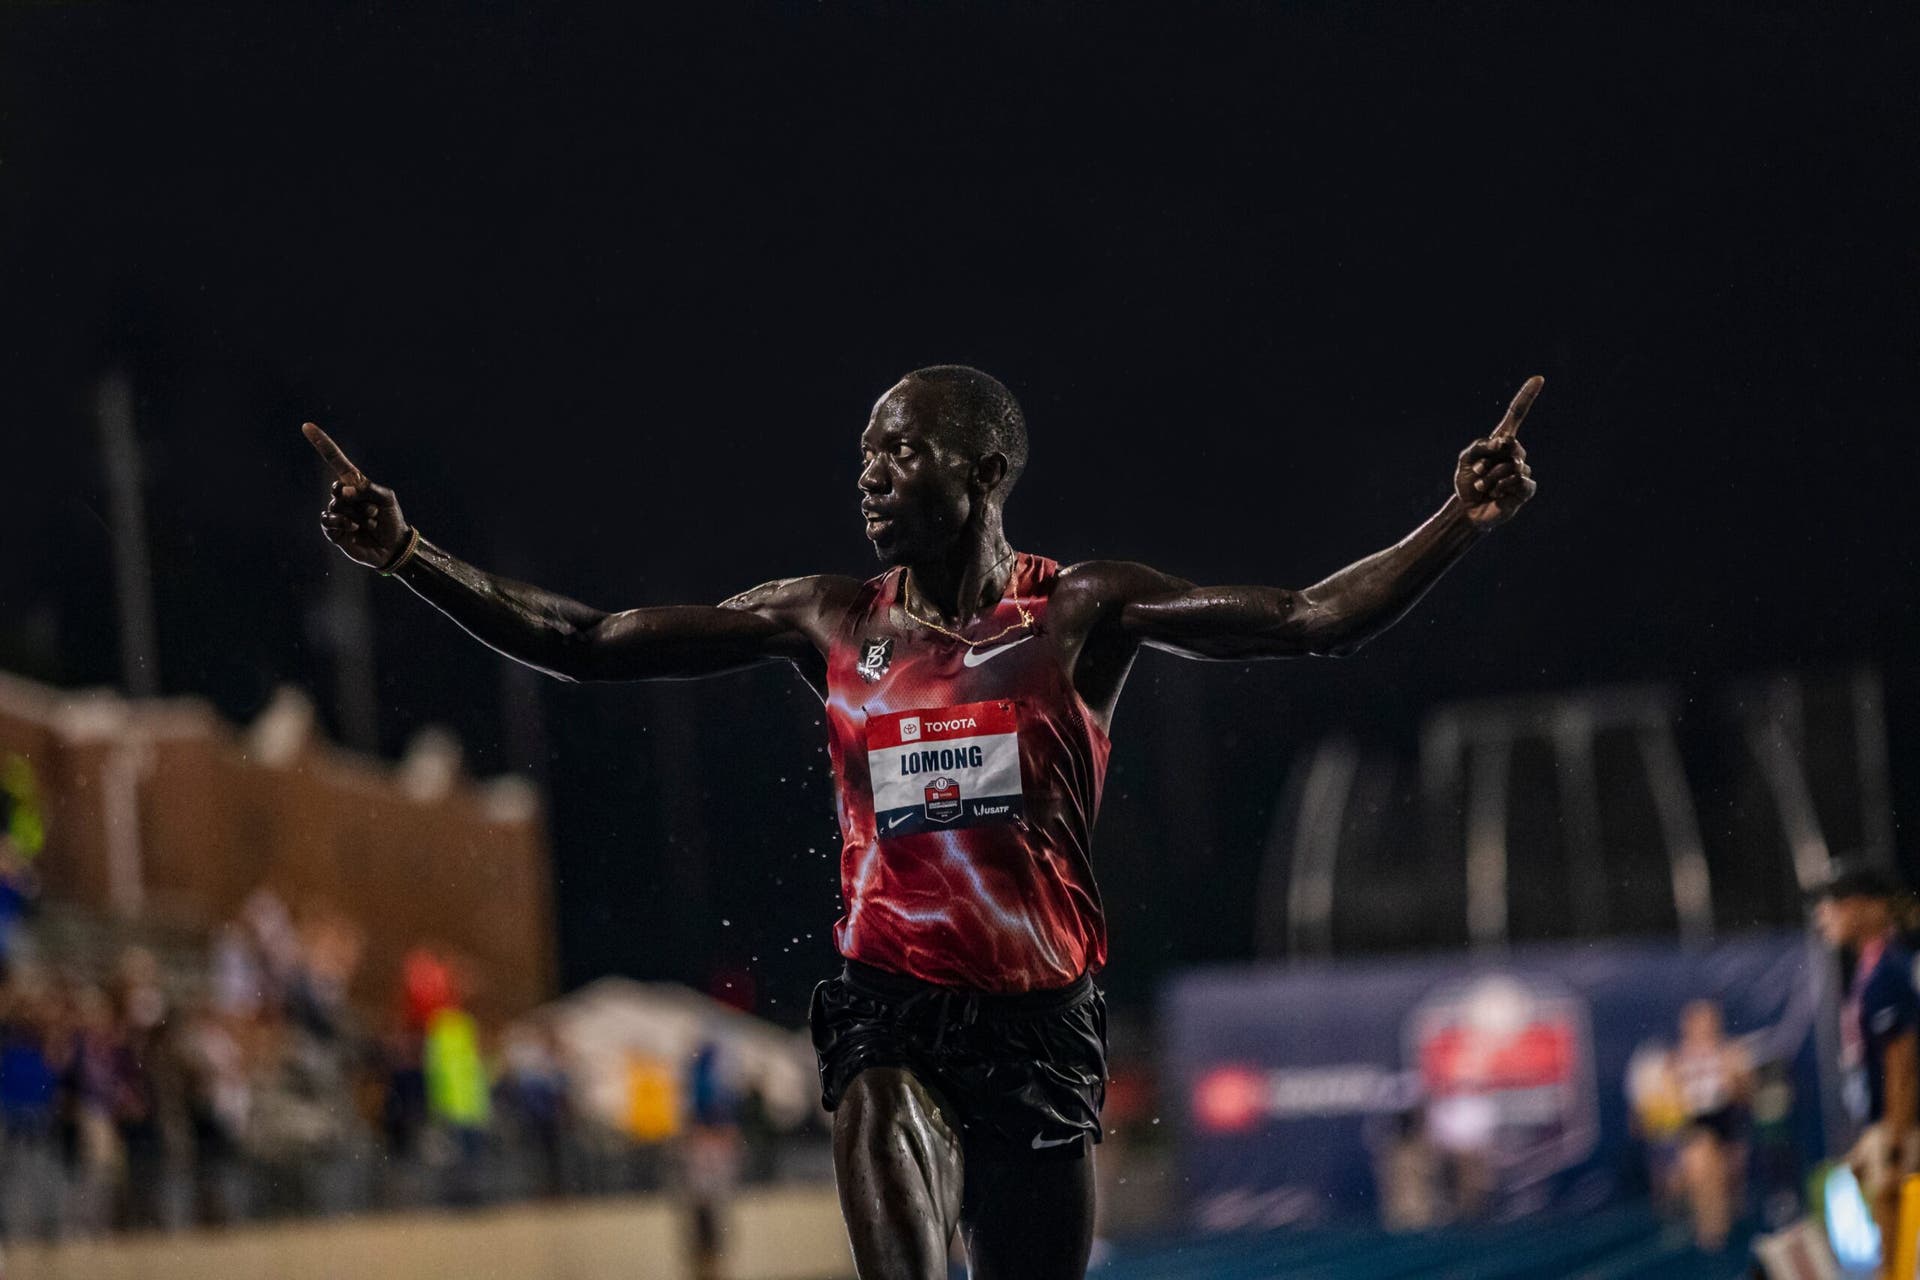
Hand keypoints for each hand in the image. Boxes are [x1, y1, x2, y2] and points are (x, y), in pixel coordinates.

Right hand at [304, 422, 410, 568]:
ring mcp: (336, 513)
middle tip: (373, 510)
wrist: (394, 546)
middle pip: (337, 489)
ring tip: (370, 522)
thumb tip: (343, 490)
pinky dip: (344, 524)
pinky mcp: (333, 531)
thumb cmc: (391, 519)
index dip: (322, 444)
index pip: (335, 461)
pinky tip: (356, 529)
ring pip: (336, 507)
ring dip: (358, 515)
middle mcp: (342, 497)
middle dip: (358, 500)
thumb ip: (368, 488)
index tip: (307, 426)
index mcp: (354, 484)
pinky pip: (329, 522)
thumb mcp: (386, 498)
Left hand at [1454, 376, 1541, 528]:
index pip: (1516, 415)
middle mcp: (1515, 452)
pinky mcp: (1526, 488)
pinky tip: (1498, 495)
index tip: (1539, 378)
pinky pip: (1521, 481)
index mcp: (1500, 442)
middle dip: (1487, 461)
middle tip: (1478, 474)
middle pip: (1510, 445)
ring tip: (1485, 488)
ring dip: (1491, 479)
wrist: (1468, 509)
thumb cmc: (1468, 483)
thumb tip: (1504, 442)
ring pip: (1513, 466)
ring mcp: (1523, 470)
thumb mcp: (1465, 460)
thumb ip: (1479, 447)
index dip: (1526, 397)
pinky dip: (1504, 488)